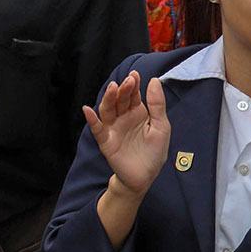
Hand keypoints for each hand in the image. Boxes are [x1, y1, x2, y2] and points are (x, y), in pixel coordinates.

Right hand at [82, 73, 171, 198]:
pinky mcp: (105, 141)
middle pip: (119, 100)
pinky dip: (92, 120)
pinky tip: (88, 110)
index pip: (133, 95)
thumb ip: (157, 105)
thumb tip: (154, 81)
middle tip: (127, 81)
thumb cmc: (154, 152)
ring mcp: (113, 128)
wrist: (145, 176)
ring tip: (112, 88)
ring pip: (107, 110)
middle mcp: (123, 117)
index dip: (133, 84)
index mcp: (137, 113)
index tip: (135, 74)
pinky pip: (97, 128)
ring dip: (108, 99)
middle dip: (122, 90)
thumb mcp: (162, 126)